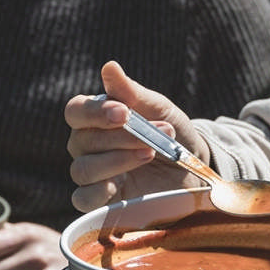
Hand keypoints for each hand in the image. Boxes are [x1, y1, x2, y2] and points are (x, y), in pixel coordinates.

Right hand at [66, 59, 207, 211]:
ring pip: (83, 169)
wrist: (194, 167)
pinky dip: (99, 192)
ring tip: (151, 153)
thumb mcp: (159, 109)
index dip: (95, 112)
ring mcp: (93, 176)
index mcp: (95, 120)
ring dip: (118, 160)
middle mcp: (87, 147)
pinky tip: (122, 183)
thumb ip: (132, 93)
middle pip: (83, 141)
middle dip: (123, 136)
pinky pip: (82, 199)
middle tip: (159, 133)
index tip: (124, 112)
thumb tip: (109, 67)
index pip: (75, 111)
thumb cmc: (171, 133)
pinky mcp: (102, 202)